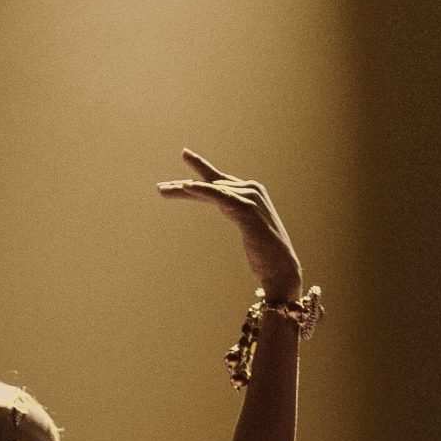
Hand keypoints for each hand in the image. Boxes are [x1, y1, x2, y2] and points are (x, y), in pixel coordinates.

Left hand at [159, 151, 302, 298]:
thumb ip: (234, 212)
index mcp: (249, 192)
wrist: (282, 269)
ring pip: (211, 189)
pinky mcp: (248, 210)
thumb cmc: (264, 253)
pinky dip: (203, 191)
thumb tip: (223, 205)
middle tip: (159, 188)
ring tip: (163, 190)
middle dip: (182, 188)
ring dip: (185, 189)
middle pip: (209, 185)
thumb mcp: (244, 226)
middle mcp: (250, 189)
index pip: (216, 183)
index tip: (177, 170)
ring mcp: (250, 197)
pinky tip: (186, 187)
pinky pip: (220, 197)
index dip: (196, 176)